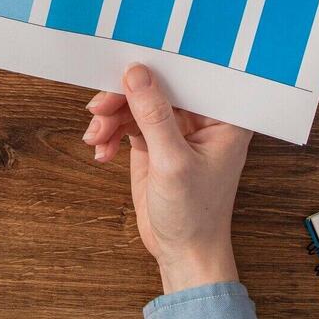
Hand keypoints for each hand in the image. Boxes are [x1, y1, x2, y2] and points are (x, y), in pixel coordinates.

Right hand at [82, 63, 252, 294]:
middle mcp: (201, 118)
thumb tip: (136, 74)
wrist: (183, 252)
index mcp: (222, 117)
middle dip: (123, 98)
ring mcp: (175, 130)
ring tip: (96, 137)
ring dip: (111, 117)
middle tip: (99, 109)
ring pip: (136, 104)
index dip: (157, 67)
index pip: (188, 76)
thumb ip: (154, 116)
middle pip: (156, 88)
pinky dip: (110, 133)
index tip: (125, 65)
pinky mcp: (154, 142)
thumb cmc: (194, 215)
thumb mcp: (173, 162)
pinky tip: (102, 150)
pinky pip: (127, 123)